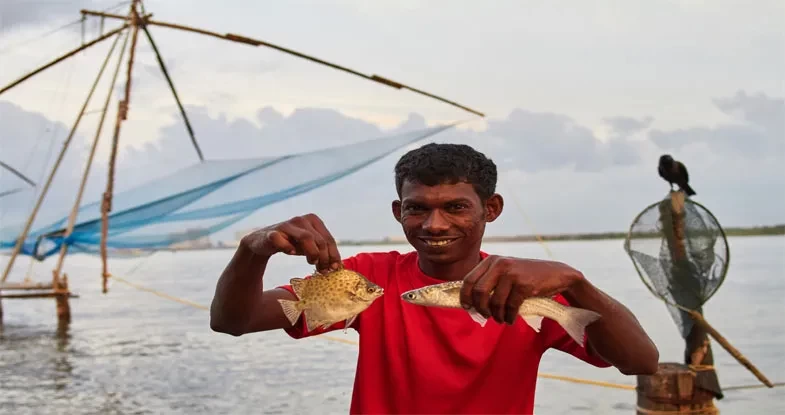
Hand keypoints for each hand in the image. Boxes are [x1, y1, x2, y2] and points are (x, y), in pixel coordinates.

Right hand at [241, 213, 340, 271]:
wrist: (262, 242)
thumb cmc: (291, 243)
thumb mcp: (309, 246)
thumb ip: (323, 252)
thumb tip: (338, 267)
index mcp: (313, 220)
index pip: (328, 239)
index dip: (334, 255)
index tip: (335, 268)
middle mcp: (301, 220)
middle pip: (320, 240)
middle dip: (324, 258)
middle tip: (323, 271)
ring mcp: (286, 226)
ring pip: (306, 237)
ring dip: (312, 253)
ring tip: (311, 262)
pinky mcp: (272, 234)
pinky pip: (281, 240)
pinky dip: (287, 247)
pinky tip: (290, 252)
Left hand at [459, 255, 584, 324]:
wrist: (556, 274)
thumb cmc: (526, 277)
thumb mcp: (504, 272)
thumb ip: (488, 282)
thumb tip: (468, 302)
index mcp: (491, 260)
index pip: (469, 279)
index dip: (465, 296)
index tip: (467, 307)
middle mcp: (499, 264)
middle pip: (479, 292)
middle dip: (480, 308)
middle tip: (485, 316)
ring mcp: (512, 274)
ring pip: (495, 302)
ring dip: (496, 315)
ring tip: (501, 319)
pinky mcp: (524, 285)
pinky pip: (510, 307)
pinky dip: (508, 317)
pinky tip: (510, 319)